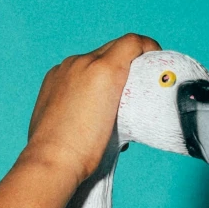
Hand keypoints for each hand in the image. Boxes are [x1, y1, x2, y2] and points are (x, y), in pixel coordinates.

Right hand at [0, 32, 160, 207]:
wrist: (50, 163)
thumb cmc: (56, 160)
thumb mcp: (60, 133)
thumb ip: (73, 124)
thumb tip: (94, 132)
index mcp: (56, 80)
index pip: (88, 67)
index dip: (109, 76)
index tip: (121, 94)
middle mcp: (69, 66)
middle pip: (104, 54)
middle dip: (125, 68)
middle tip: (142, 90)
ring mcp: (85, 65)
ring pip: (118, 50)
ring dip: (134, 64)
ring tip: (150, 83)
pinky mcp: (104, 70)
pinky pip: (132, 44)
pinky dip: (147, 47)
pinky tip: (158, 57)